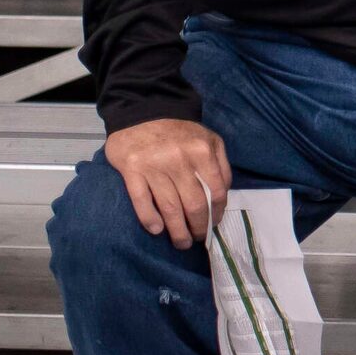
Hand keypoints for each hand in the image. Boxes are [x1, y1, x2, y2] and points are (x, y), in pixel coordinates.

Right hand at [105, 117, 231, 247]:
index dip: (217, 213)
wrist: (143, 111)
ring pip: (170, 208)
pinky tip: (157, 230)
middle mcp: (180, 160)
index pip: (217, 191)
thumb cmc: (179, 132)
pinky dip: (150, 219)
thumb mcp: (210, 140)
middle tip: (197, 240)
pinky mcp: (131, 170)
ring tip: (181, 243)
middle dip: (198, 228)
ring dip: (177, 231)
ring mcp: (154, 166)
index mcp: (202, 152)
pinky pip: (141, 201)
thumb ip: (221, 165)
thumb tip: (224, 195)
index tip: (213, 225)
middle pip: (194, 204)